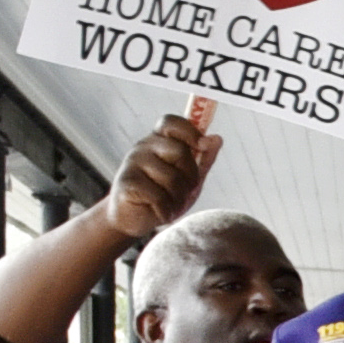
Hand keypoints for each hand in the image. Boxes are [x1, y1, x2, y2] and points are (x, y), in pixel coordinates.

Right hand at [106, 98, 218, 243]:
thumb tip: (216, 138)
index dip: (190, 131)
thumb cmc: (163, 195)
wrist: (132, 219)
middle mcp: (143, 147)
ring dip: (178, 198)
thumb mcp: (189, 178)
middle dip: (191, 176)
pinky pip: (158, 196)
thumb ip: (203, 159)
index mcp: (158, 142)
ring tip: (171, 204)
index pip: (171, 123)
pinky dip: (166, 210)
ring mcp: (132, 163)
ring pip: (171, 178)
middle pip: (179, 151)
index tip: (203, 146)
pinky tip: (161, 213)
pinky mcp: (126, 183)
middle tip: (185, 191)